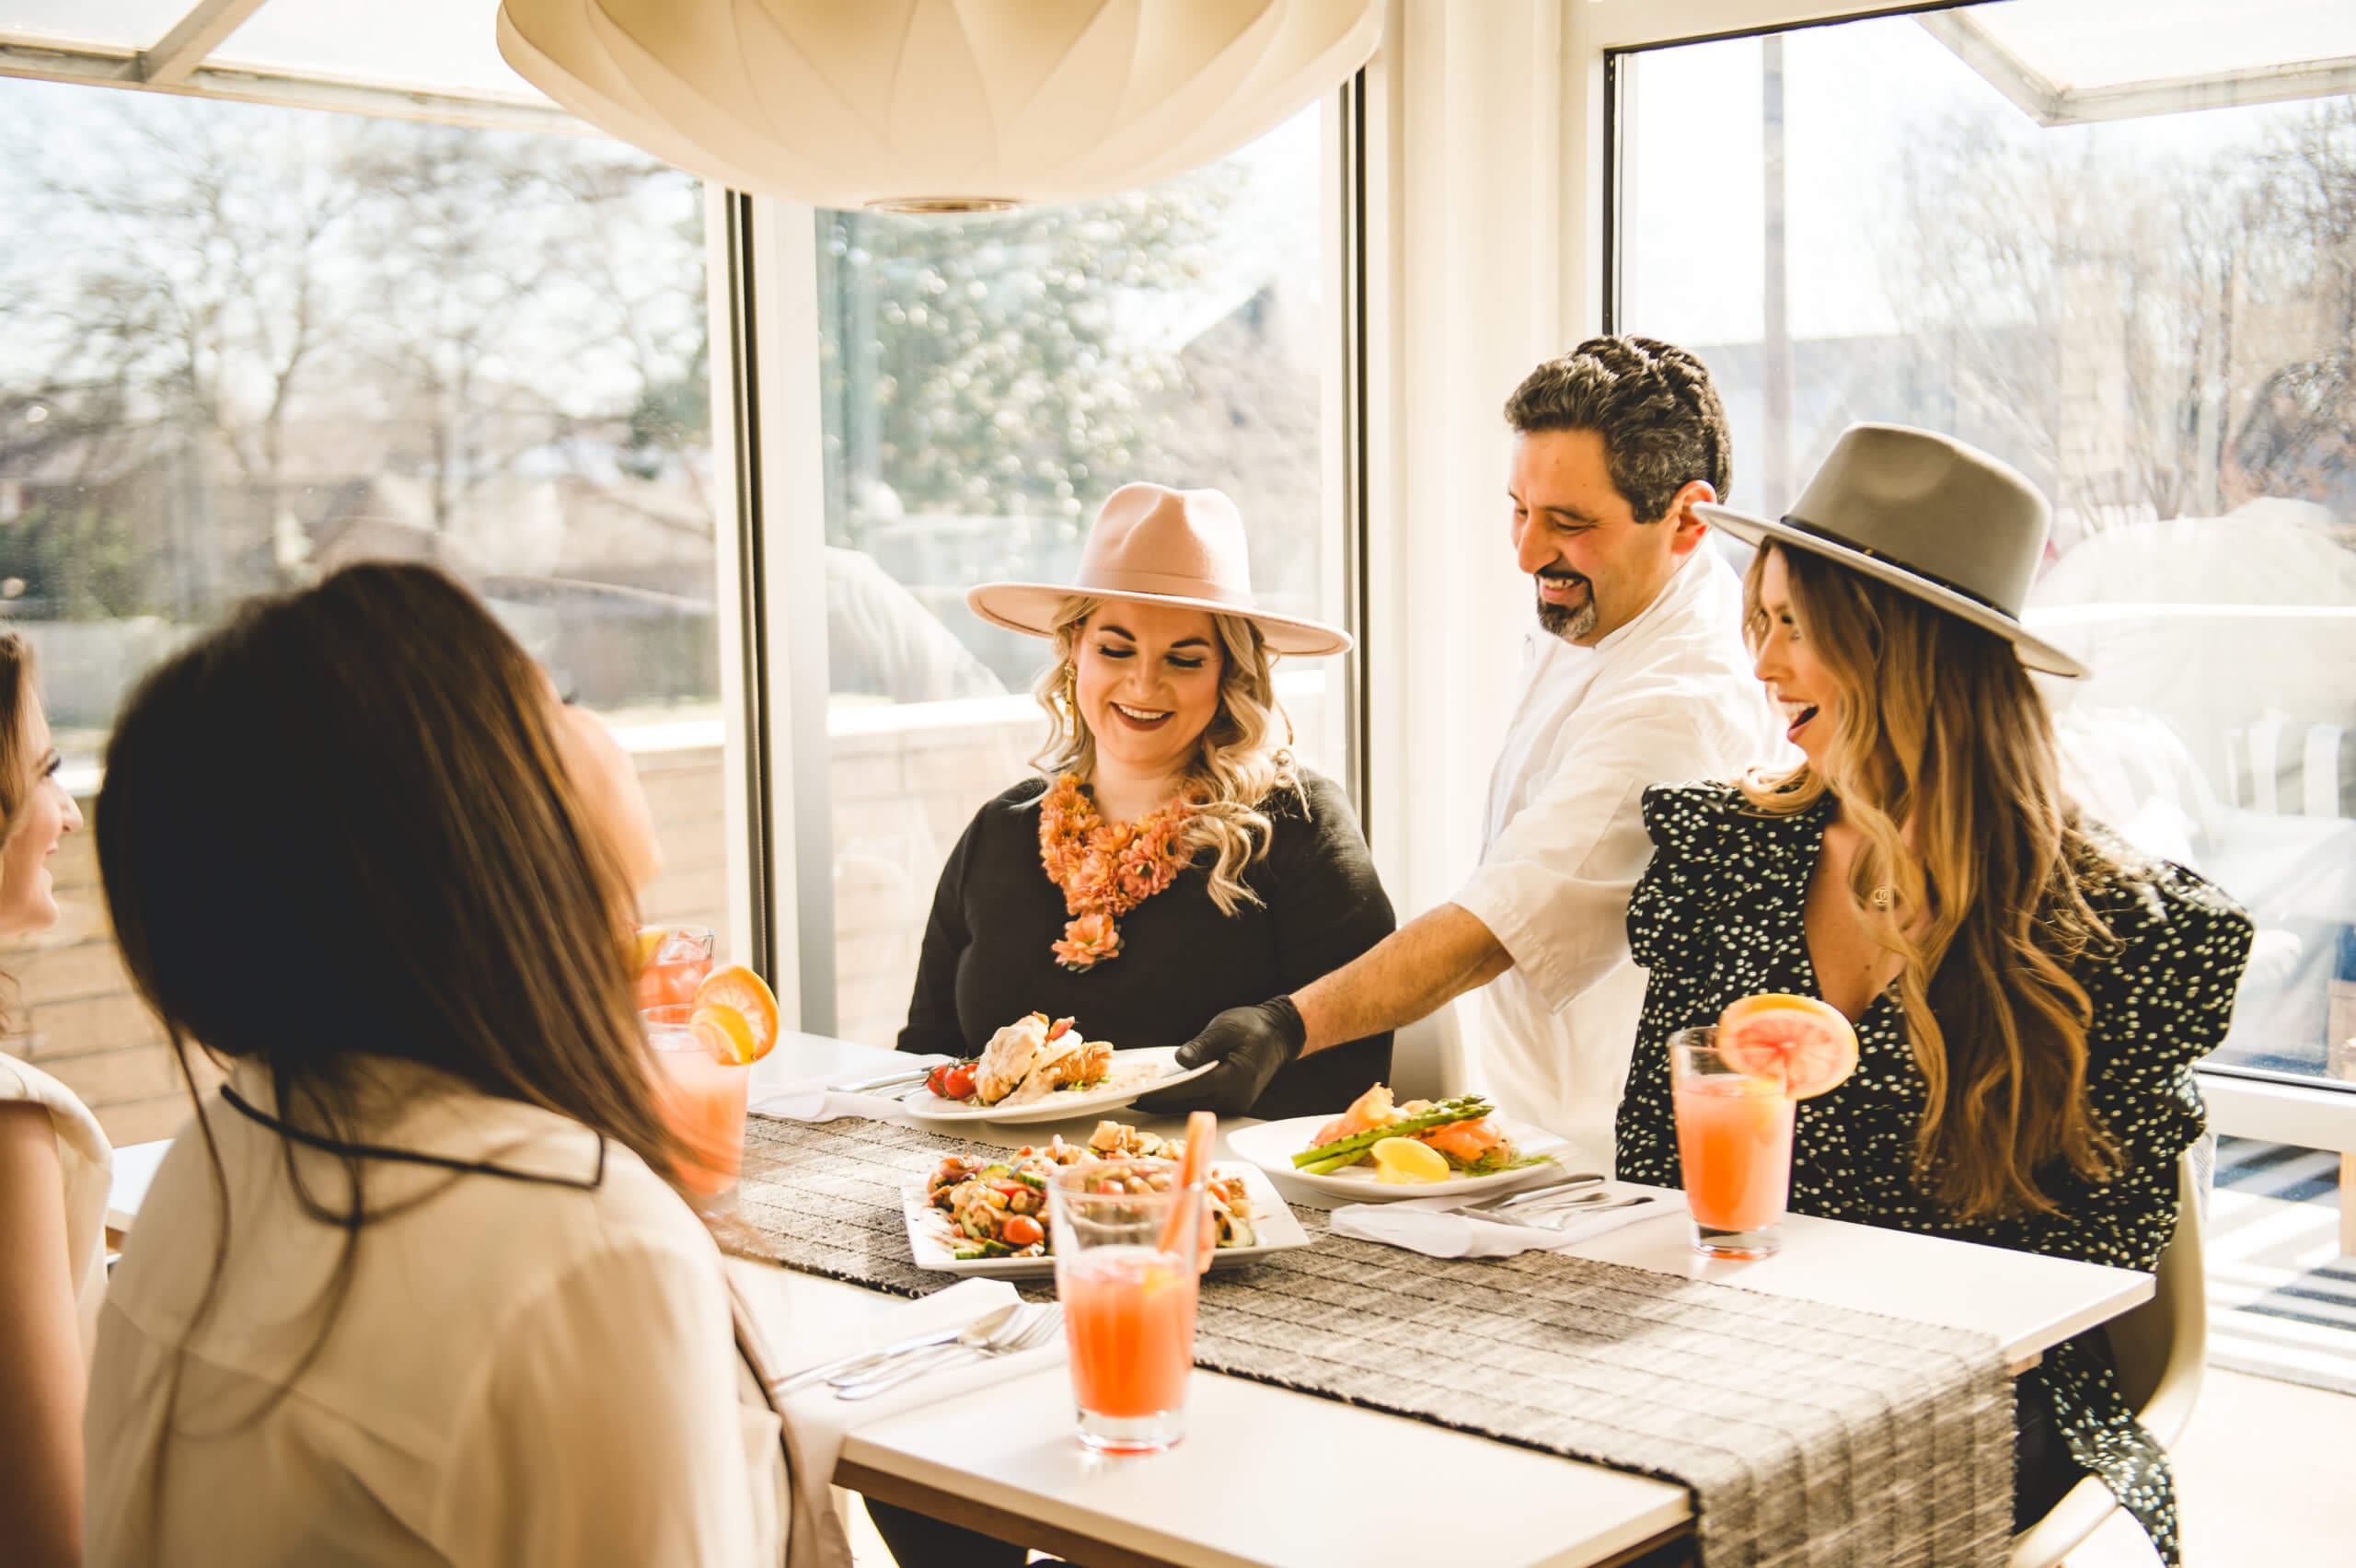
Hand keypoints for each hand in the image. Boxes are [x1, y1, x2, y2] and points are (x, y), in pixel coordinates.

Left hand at [1134, 998, 1306, 1115]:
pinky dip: (1184, 1100)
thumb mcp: (1226, 1027)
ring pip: (1195, 1107)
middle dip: (1160, 1104)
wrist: (1279, 1035)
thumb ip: (1203, 1045)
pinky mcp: (1233, 1103)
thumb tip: (1180, 1061)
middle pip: (1189, 1104)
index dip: (1162, 1095)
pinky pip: (1204, 1103)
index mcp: (1234, 1077)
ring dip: (1170, 1104)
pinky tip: (1166, 1096)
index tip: (1138, 1097)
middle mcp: (1235, 1097)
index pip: (1190, 1090)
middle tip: (1131, 1101)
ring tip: (1142, 1100)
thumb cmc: (1253, 1027)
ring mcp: (1235, 1104)